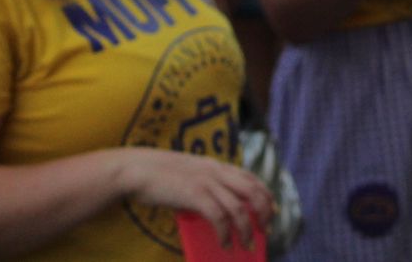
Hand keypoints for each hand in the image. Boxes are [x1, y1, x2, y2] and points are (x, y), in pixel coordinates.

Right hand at [119, 147, 273, 249]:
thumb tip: (217, 209)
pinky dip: (226, 233)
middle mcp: (217, 172)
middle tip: (265, 231)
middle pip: (253, 191)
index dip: (266, 195)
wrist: (138, 169)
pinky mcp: (195, 195)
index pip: (251, 178)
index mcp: (217, 166)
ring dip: (246, 230)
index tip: (272, 211)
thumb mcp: (190, 174)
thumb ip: (206, 184)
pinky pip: (219, 217)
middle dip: (263, 213)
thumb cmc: (160, 176)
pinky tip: (225, 244)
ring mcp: (207, 183)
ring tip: (247, 245)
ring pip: (239, 208)